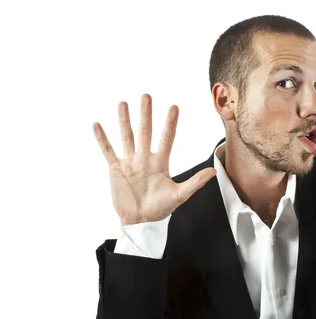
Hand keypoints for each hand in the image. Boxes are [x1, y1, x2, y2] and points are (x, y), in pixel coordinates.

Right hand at [93, 93, 216, 225]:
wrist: (141, 222)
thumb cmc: (161, 209)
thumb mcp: (180, 195)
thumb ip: (195, 182)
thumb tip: (214, 171)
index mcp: (161, 163)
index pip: (167, 138)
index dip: (170, 123)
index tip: (173, 107)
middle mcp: (145, 159)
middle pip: (146, 132)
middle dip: (146, 114)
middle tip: (146, 95)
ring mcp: (130, 163)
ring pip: (127, 137)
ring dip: (124, 121)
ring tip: (123, 103)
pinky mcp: (116, 170)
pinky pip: (108, 151)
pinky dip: (102, 139)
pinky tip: (97, 125)